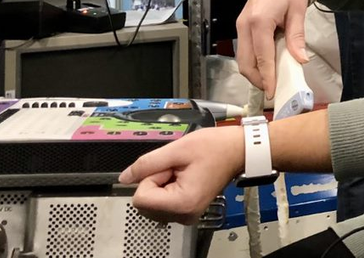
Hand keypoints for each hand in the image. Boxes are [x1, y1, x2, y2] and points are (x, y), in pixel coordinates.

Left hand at [119, 126, 243, 224]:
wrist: (239, 150)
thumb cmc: (215, 147)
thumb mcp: (178, 149)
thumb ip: (147, 164)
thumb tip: (124, 178)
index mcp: (182, 203)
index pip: (140, 198)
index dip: (151, 177)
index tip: (170, 167)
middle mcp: (183, 216)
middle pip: (144, 204)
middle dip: (155, 182)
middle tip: (178, 168)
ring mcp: (186, 216)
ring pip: (152, 204)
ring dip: (161, 185)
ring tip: (183, 172)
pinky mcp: (187, 212)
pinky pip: (162, 204)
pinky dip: (167, 190)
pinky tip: (184, 178)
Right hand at [236, 0, 308, 97]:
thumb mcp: (298, 9)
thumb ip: (296, 36)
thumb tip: (300, 60)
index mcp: (259, 21)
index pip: (262, 57)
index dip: (268, 77)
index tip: (273, 92)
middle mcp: (245, 25)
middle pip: (245, 63)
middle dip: (258, 79)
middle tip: (275, 89)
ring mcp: (241, 25)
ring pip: (242, 58)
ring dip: (255, 71)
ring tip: (273, 78)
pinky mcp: (242, 25)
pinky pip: (244, 49)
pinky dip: (254, 60)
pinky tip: (270, 63)